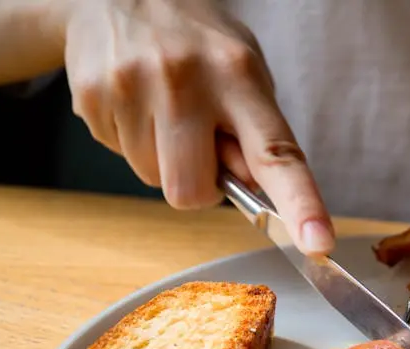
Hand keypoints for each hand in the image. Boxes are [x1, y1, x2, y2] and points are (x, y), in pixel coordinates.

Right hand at [62, 0, 334, 253]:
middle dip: (199, 184)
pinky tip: (137, 104)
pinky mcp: (92, 95)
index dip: (300, 205)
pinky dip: (133, 141)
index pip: (276, 154)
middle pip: (193, 191)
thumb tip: (256, 192)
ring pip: (155, 180)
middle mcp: (185, 80)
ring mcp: (133, 86)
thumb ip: (257, 134)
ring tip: (164, 111)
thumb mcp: (245, 72)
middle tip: (198, 144)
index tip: (317, 243)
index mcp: (238, 75)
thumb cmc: (198, 44)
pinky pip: (120, 156)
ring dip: (164, 159)